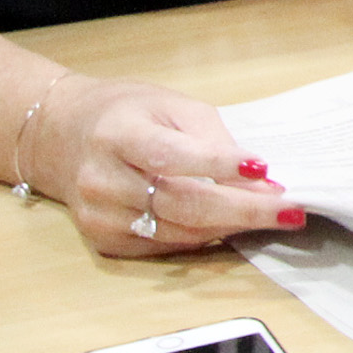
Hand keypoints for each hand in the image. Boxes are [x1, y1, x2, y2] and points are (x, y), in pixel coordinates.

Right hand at [37, 77, 296, 257]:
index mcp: (117, 134)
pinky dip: (204, 236)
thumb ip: (212, 139)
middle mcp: (101, 179)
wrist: (62, 137)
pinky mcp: (103, 241)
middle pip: (180, 203)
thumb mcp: (171, 106)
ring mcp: (99, 216)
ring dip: (231, 227)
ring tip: (273, 217)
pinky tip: (231, 224)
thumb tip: (257, 178)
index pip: (169, 155)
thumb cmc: (127, 114)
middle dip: (243, 209)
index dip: (218, 165)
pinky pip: (165, 245)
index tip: (264, 169)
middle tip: (290, 210)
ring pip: (178, 231)